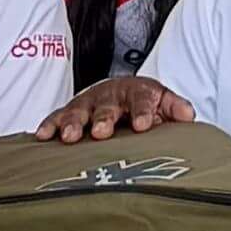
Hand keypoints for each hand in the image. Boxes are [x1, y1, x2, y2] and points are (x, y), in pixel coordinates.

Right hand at [44, 75, 191, 143]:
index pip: (141, 100)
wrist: (123, 92)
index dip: (142, 112)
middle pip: (106, 106)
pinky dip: (49, 125)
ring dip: (72, 123)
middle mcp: (110, 95)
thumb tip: (187, 115)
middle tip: (100, 132)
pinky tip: (42, 136)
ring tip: (69, 138)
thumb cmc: (146, 103)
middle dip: (102, 119)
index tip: (143, 126)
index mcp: (137, 92)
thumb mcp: (163, 102)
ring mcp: (88, 103)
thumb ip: (175, 108)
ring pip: (78, 111)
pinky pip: (57, 117)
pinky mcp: (70, 111)